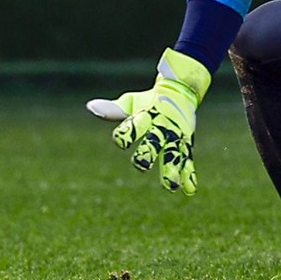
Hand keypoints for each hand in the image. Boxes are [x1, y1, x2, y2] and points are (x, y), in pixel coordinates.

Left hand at [87, 49, 211, 193]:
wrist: (181, 90)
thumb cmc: (148, 100)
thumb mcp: (131, 102)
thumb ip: (113, 110)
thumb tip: (90, 106)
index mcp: (147, 115)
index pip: (134, 125)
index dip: (126, 133)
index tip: (120, 142)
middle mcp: (162, 126)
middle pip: (154, 141)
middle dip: (148, 152)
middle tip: (142, 165)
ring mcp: (176, 136)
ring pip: (174, 154)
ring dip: (172, 169)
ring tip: (171, 185)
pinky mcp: (186, 143)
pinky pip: (187, 160)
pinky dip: (189, 174)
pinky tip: (189, 189)